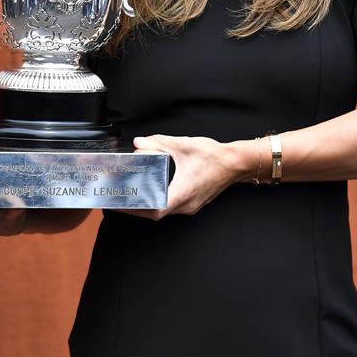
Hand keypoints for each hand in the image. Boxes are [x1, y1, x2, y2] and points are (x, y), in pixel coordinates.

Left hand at [120, 134, 242, 220]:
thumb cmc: (214, 157)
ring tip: (132, 196)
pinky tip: (152, 192)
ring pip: (163, 211)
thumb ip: (159, 143)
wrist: (236, 163)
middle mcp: (186, 204)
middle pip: (155, 213)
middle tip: (120, 199)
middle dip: (136, 208)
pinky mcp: (193, 203)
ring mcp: (191, 206)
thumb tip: (139, 143)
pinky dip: (159, 201)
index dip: (135, 209)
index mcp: (183, 193)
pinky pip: (172, 206)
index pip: (154, 210)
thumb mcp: (183, 145)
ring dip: (147, 206)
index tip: (120, 204)